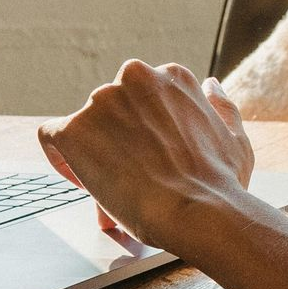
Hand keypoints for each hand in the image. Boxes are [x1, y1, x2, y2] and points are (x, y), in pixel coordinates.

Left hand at [39, 62, 255, 256]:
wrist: (198, 211)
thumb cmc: (221, 183)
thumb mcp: (235, 138)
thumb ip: (221, 107)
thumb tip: (211, 85)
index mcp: (172, 77)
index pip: (142, 98)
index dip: (142, 132)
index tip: (147, 158)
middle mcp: (135, 77)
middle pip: (112, 110)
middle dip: (118, 143)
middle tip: (132, 180)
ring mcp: (102, 101)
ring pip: (86, 126)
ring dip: (95, 154)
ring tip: (115, 190)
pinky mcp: (74, 129)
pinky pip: (52, 138)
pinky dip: (61, 160)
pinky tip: (83, 181)